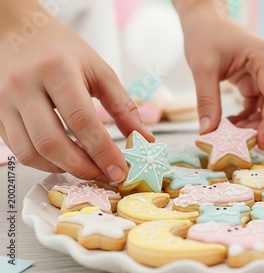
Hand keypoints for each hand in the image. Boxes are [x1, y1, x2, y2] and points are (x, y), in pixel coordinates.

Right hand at [0, 6, 152, 181]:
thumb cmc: (63, 51)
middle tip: (105, 175)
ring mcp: (5, 101)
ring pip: (30, 152)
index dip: (102, 151)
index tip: (120, 170)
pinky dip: (44, 162)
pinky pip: (18, 149)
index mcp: (56, 70)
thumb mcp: (100, 70)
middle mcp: (25, 86)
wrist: (21, 34)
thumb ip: (123, 106)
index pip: (81, 120)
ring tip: (88, 168)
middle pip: (52, 142)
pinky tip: (65, 159)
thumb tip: (144, 140)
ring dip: (62, 168)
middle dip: (82, 167)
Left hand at [174, 0, 263, 149]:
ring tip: (235, 135)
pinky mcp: (257, 80)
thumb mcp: (203, 67)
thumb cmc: (205, 35)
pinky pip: (260, 104)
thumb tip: (208, 132)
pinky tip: (232, 125)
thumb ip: (207, 100)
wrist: (204, 19)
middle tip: (247, 143)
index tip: (259, 142)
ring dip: (258, 123)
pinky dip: (250, 117)